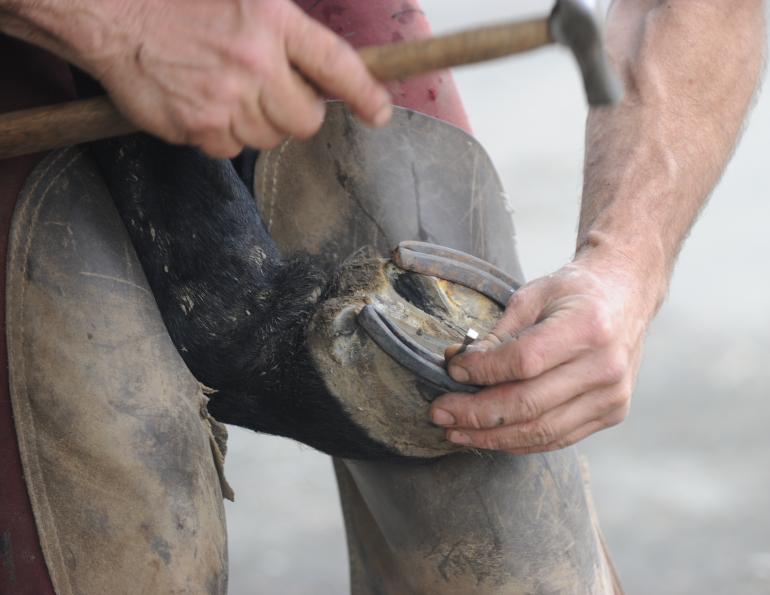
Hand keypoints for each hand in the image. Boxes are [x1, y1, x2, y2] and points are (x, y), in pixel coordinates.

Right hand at [64, 0, 391, 156]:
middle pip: (305, 120)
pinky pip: (231, 149)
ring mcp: (227, 98)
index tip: (379, 112)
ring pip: (269, 138)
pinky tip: (204, 106)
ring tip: (228, 92)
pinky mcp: (199, 127)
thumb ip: (284, 34)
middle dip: (296, 113)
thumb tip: (318, 74)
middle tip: (274, 95)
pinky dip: (222, 135)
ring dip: (257, 123)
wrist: (113, 14)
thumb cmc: (178, 3)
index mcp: (273, 20)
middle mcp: (256, 62)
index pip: (336, 64)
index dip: (365, 92)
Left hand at [430, 249, 663, 453]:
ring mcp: (612, 395)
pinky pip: (558, 438)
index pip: (524, 362)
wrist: (626, 293)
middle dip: (475, 414)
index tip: (453, 371)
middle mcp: (605, 366)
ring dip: (492, 437)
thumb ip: (498, 335)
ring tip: (456, 432)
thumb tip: (458, 367)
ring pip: (541, 431)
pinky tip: (490, 436)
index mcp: (588, 327)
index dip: (482, 372)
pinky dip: (520, 441)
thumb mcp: (533, 296)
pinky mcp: (612, 412)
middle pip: (529, 404)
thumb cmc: (576, 291)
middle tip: (439, 413)